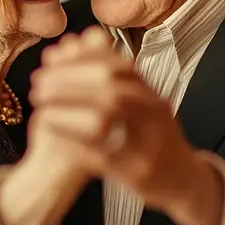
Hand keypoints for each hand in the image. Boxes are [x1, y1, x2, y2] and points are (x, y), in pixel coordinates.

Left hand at [29, 28, 203, 221]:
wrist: (186, 182)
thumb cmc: (154, 139)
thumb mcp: (141, 104)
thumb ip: (109, 77)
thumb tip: (71, 43)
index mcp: (152, 94)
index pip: (116, 65)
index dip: (80, 60)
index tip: (51, 60)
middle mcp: (154, 114)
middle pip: (111, 87)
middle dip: (70, 82)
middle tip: (39, 83)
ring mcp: (149, 144)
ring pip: (107, 117)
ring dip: (68, 111)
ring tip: (41, 110)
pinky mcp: (139, 173)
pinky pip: (102, 154)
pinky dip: (74, 142)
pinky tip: (53, 137)